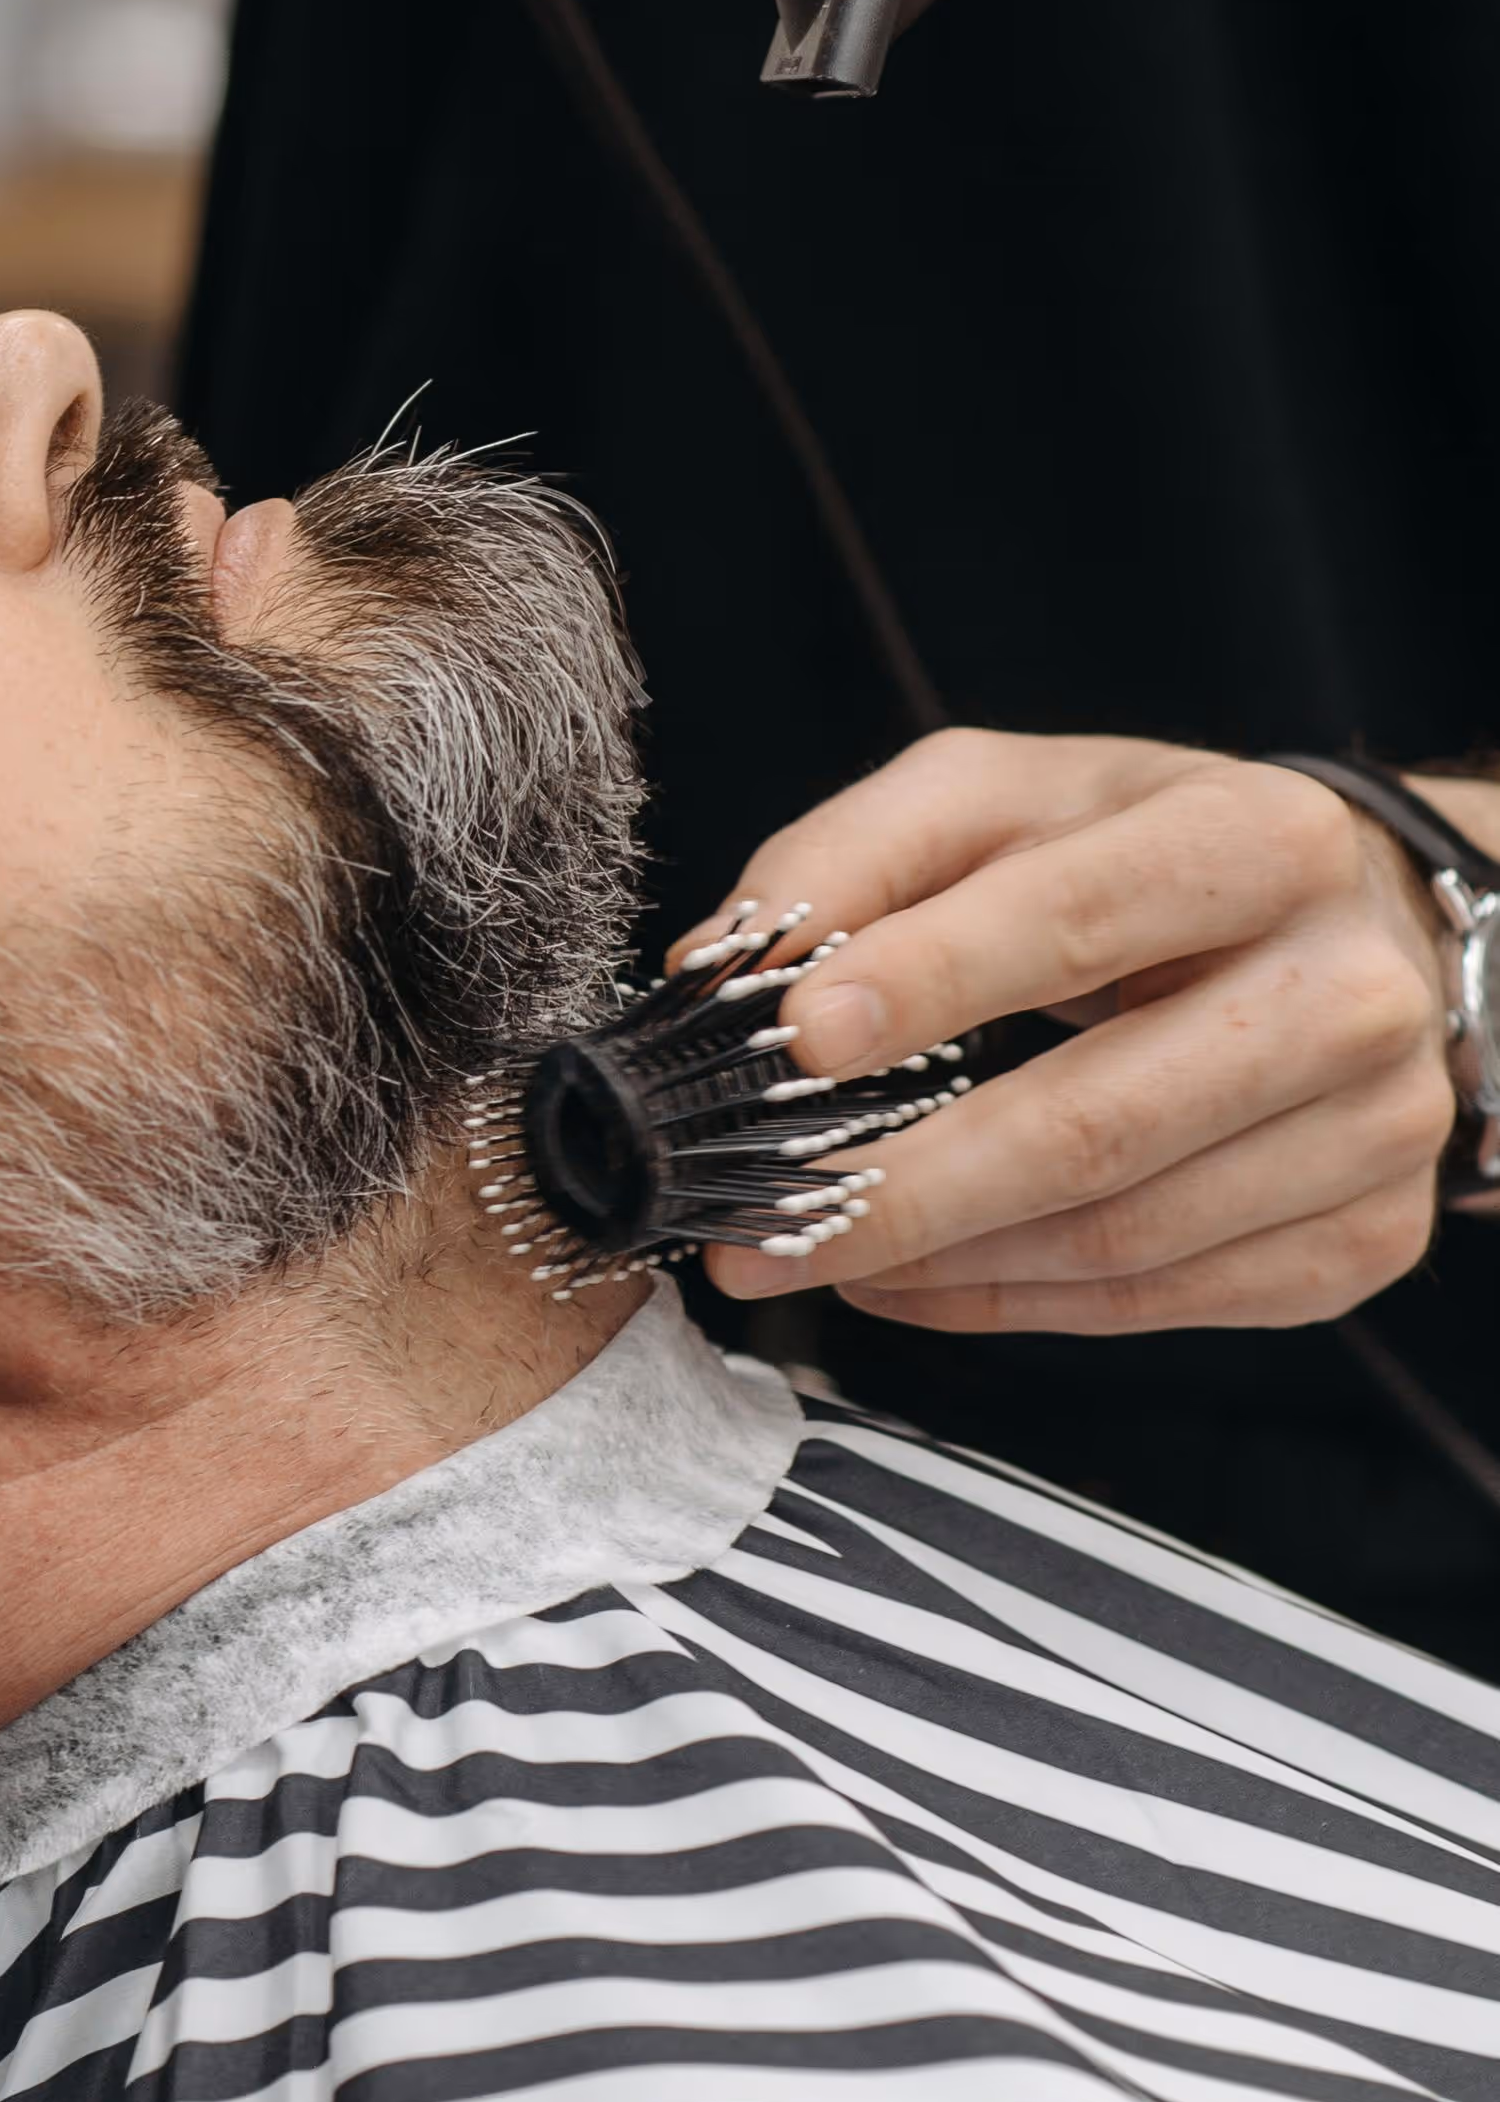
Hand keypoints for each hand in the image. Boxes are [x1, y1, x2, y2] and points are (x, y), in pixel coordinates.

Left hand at [696, 729, 1466, 1333]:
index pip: (1075, 917)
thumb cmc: (1147, 856)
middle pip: (1094, 1122)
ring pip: (1119, 1236)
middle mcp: (1348, 990)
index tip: (792, 1038)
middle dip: (900, 1187)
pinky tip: (911, 1279)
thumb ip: (860, 853)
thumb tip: (724, 958)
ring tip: (808, 1250)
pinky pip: (1160, 1302)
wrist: (1363, 925)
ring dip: (937, 1260)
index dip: (927, 980)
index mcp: (1263, 839)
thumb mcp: (1010, 797)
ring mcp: (1377, 1129)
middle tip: (750, 1223)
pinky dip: (1008, 1303)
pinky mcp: (1367, 1239)